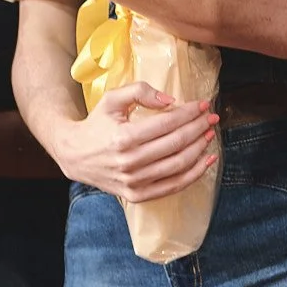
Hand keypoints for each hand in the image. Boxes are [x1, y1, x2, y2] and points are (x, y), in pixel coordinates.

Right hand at [43, 81, 217, 202]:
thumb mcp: (112, 100)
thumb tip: (170, 100)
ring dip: (200, 149)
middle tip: (211, 118)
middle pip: (176, 143)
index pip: (167, 124)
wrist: (75, 155)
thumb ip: (140, 92)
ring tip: (210, 135)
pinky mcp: (137, 195)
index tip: (203, 105)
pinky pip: (173, 186)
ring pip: (178, 165)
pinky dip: (194, 174)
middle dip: (199, 128)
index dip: (189, 113)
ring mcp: (134, 182)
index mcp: (124, 137)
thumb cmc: (97, 124)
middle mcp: (130, 162)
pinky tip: (207, 161)